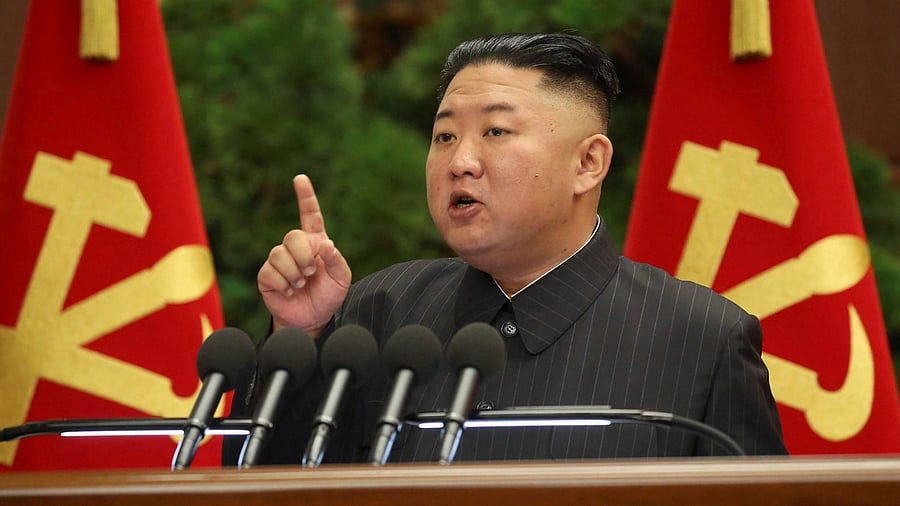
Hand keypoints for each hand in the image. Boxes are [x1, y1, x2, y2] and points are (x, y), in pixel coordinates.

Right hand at [257, 175, 350, 336]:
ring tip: (300, 284)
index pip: (309, 214)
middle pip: (292, 236)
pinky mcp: (267, 276)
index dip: (305, 196)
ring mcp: (279, 260)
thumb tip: (326, 245)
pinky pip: (270, 272)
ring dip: (294, 272)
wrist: (313, 319)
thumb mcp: (341, 279)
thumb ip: (336, 260)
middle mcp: (296, 248)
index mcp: (315, 242)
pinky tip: (289, 291)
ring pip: (279, 254)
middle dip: (304, 256)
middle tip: (310, 272)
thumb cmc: (328, 295)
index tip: (300, 178)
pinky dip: (283, 284)